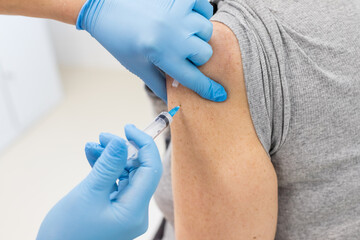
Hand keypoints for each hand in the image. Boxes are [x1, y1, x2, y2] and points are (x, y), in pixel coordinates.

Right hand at [37, 125, 161, 239]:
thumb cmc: (67, 232)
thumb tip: (122, 141)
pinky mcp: (114, 209)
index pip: (150, 170)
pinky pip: (115, 183)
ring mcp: (125, 211)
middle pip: (139, 171)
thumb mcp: (88, 194)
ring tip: (93, 145)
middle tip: (104, 137)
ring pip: (125, 175)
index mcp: (134, 211)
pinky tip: (91, 155)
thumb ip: (108, 166)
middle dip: (123, 150)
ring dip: (111, 158)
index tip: (128, 128)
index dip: (144, 145)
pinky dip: (105, 169)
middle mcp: (135, 211)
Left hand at [76, 0, 226, 101]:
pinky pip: (204, 8)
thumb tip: (174, 101)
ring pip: (206, 31)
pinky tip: (182, 17)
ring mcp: (179, 11)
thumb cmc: (118, 37)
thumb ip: (159, 84)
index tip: (221, 95)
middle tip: (179, 51)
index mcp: (161, 53)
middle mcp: (173, 32)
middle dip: (195, 56)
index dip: (208, 89)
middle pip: (205, 53)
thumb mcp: (137, 65)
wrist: (104, 5)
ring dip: (196, 35)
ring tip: (176, 31)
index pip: (192, 78)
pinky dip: (198, 14)